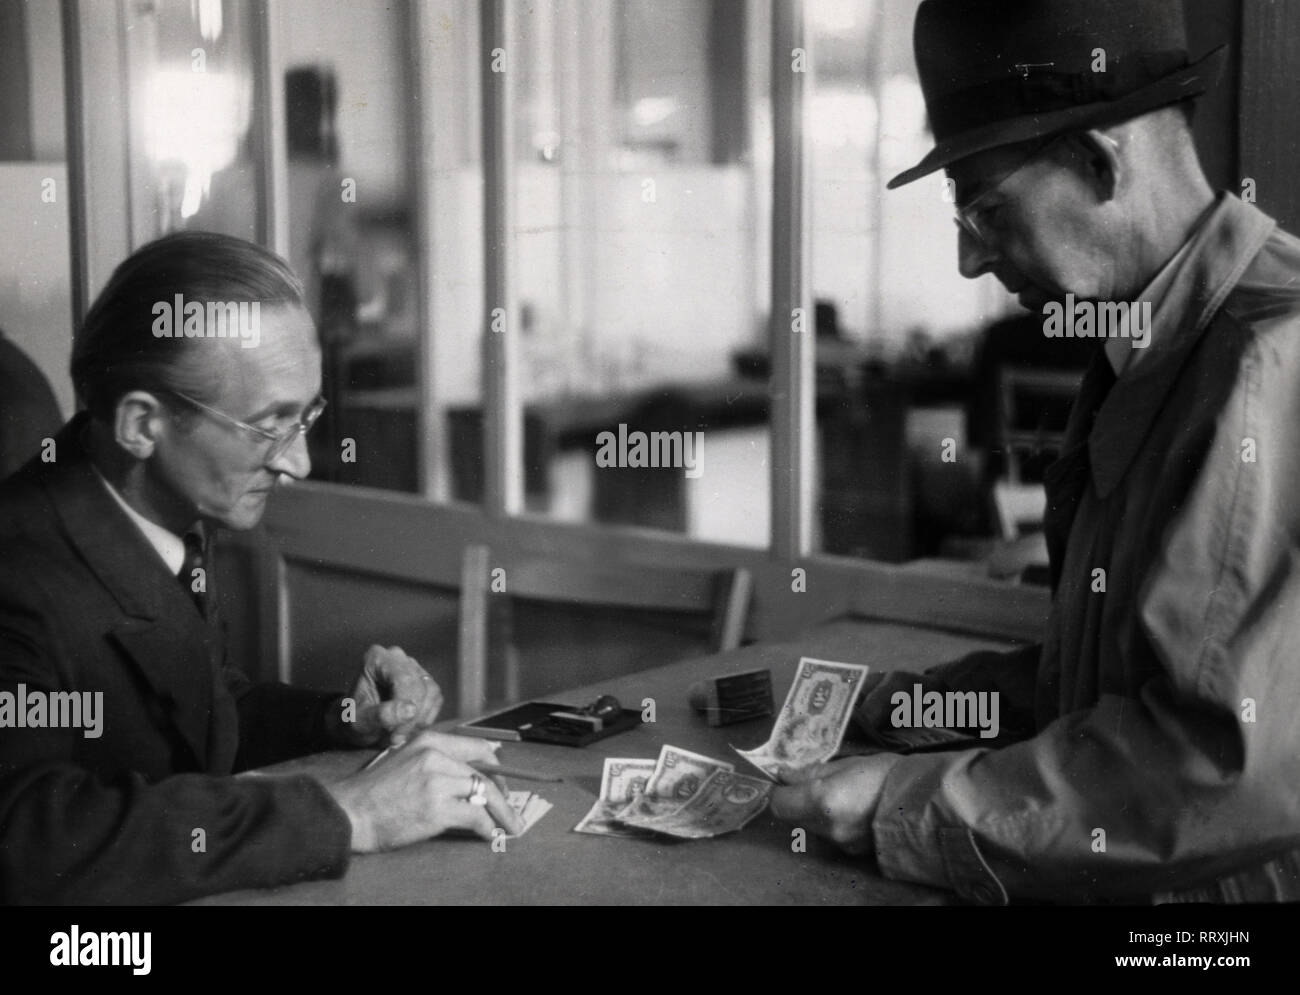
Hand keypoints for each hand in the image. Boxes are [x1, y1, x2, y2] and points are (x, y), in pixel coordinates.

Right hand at [326, 730, 523, 850]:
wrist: (351, 812)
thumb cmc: (376, 792)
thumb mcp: (406, 760)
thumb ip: (436, 762)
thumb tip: (470, 777)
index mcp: (430, 740)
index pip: (478, 747)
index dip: (497, 767)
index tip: (503, 782)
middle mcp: (436, 756)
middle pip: (486, 772)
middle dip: (504, 794)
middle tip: (511, 810)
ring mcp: (437, 781)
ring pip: (484, 793)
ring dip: (503, 812)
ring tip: (511, 826)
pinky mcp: (436, 808)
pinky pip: (475, 816)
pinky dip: (488, 827)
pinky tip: (489, 835)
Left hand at [334, 645, 443, 747]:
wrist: (352, 722)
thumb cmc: (351, 719)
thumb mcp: (358, 721)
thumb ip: (381, 715)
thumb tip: (410, 710)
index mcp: (377, 659)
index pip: (404, 678)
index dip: (406, 705)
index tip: (396, 733)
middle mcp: (397, 657)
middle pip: (419, 685)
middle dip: (412, 716)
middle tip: (396, 738)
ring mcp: (412, 667)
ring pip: (431, 692)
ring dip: (420, 718)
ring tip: (399, 733)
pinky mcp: (424, 680)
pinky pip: (435, 698)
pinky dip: (425, 717)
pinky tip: (408, 726)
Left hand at [770, 755, 901, 855]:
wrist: (923, 801)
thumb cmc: (884, 774)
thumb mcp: (845, 764)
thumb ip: (810, 772)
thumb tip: (784, 775)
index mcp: (821, 801)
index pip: (778, 804)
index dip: (778, 791)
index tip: (786, 780)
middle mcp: (826, 827)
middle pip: (793, 817)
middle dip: (797, 800)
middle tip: (814, 783)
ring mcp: (839, 842)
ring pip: (811, 827)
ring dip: (815, 812)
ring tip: (839, 794)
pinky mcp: (852, 851)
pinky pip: (830, 835)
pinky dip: (833, 822)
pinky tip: (852, 809)